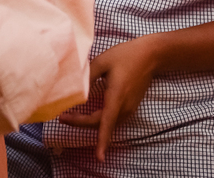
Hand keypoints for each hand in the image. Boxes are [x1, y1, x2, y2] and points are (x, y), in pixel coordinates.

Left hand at [58, 35, 161, 161]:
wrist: (150, 55)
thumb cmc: (126, 55)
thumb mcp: (102, 61)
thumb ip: (88, 77)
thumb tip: (77, 91)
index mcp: (117, 96)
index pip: (106, 122)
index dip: (102, 141)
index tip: (99, 158)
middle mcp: (124, 106)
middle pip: (101, 124)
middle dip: (81, 124)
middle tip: (63, 118)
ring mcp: (129, 108)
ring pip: (107, 123)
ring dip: (90, 123)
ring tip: (71, 116)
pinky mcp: (130, 107)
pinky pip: (113, 119)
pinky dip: (100, 120)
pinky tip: (89, 113)